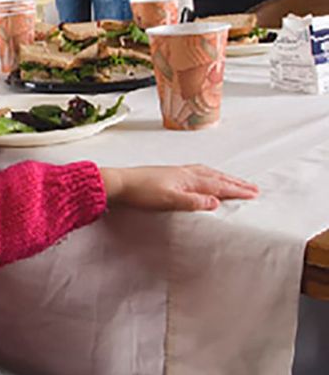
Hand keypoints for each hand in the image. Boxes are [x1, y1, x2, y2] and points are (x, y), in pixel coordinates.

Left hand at [100, 165, 258, 212]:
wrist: (121, 183)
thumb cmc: (142, 192)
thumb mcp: (169, 200)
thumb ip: (193, 202)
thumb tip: (216, 202)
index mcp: (189, 179)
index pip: (219, 185)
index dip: (237, 190)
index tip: (253, 194)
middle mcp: (187, 172)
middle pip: (217, 177)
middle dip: (236, 183)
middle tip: (253, 188)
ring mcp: (179, 172)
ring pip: (209, 173)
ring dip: (224, 178)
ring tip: (236, 182)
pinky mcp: (171, 174)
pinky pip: (198, 172)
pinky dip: (209, 175)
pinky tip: (205, 177)